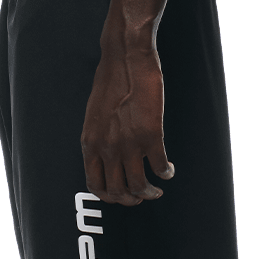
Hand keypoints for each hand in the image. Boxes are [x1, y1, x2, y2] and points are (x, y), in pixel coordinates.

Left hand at [80, 19, 175, 205]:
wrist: (126, 58)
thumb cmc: (111, 80)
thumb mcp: (94, 115)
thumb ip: (99, 138)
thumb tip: (106, 155)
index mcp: (90, 142)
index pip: (95, 185)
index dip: (110, 197)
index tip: (121, 196)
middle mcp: (107, 148)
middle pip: (118, 191)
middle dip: (132, 200)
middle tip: (142, 196)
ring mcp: (129, 144)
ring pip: (139, 185)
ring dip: (150, 192)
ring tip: (157, 188)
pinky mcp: (151, 135)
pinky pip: (160, 166)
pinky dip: (166, 172)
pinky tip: (169, 169)